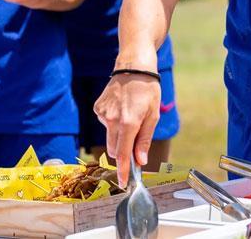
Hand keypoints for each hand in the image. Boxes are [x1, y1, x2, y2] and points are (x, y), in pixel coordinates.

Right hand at [94, 70, 160, 186]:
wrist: (133, 67)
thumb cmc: (148, 91)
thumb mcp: (153, 116)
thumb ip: (144, 140)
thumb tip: (140, 160)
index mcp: (128, 123)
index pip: (122, 154)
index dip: (122, 170)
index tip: (122, 183)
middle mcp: (112, 120)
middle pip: (113, 149)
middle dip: (122, 152)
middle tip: (135, 141)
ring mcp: (103, 114)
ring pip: (109, 136)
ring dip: (119, 135)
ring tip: (130, 116)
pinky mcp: (97, 108)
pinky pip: (105, 124)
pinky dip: (113, 122)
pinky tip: (121, 108)